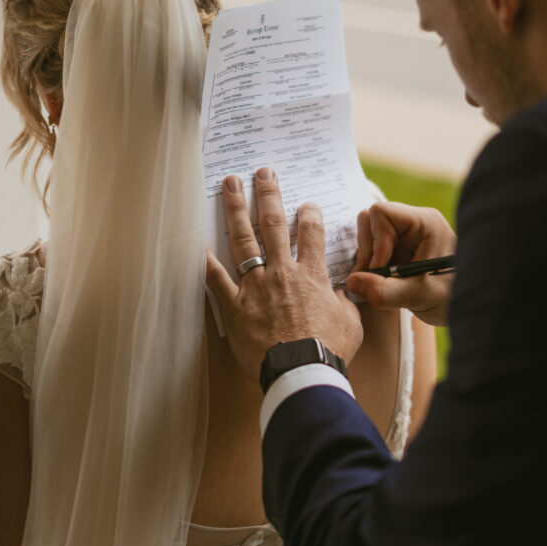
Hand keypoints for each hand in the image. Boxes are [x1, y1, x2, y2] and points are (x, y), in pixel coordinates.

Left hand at [205, 169, 363, 378]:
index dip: (310, 214)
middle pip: (274, 224)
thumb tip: (342, 291)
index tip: (306, 205)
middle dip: (268, 194)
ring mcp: (256, 287)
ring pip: (244, 240)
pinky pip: (215, 279)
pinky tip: (195, 240)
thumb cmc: (328, 351)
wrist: (301, 372)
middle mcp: (282, 273)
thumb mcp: (351, 323)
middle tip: (263, 172)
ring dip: (237, 209)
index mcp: (312, 275)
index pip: (312, 233)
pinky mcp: (235, 306)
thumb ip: (345, 301)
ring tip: (229, 185)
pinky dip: (204, 260)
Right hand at [345, 201, 455, 325]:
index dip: (375, 240)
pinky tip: (380, 282)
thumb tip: (352, 282)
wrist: (465, 308)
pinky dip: (369, 265)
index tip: (381, 267)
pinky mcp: (396, 249)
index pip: (382, 212)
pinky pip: (371, 248)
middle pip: (370, 220)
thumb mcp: (419, 295)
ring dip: (366, 258)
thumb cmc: (450, 297)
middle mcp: (412, 223)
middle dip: (367, 249)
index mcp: (424, 222)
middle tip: (371, 276)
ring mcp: (403, 235)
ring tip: (377, 282)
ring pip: (367, 234)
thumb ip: (385, 291)